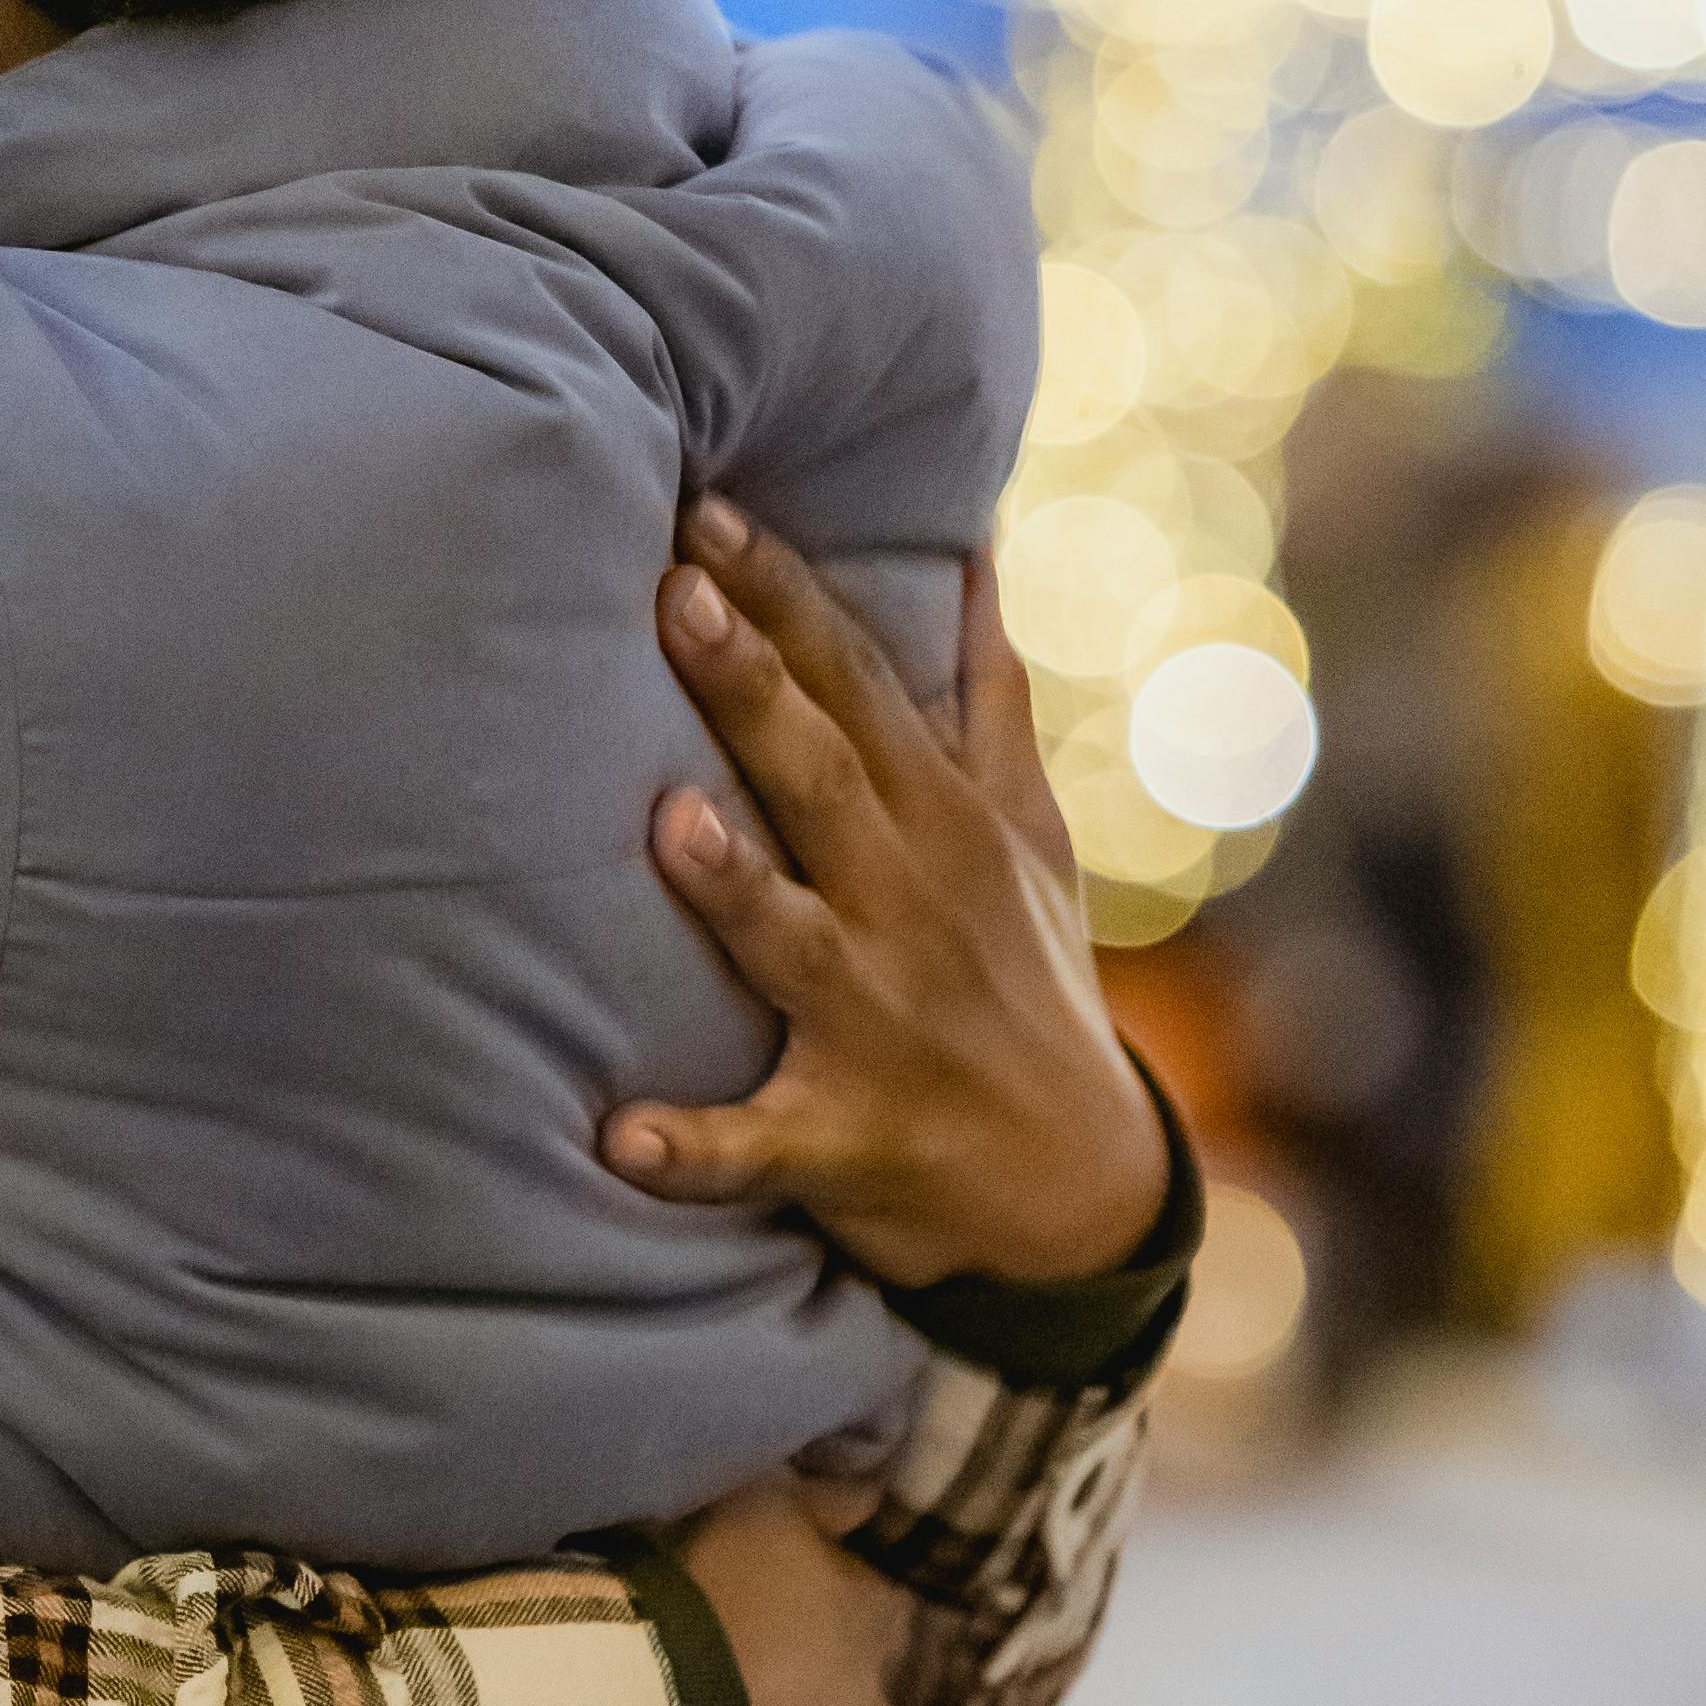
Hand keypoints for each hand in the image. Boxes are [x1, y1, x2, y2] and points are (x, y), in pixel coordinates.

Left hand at [609, 510, 1172, 1297]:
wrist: (1085, 1194)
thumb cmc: (1029, 980)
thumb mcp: (1032, 832)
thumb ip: (988, 696)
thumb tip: (976, 549)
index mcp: (943, 822)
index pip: (856, 685)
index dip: (786, 597)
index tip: (709, 511)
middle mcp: (912, 906)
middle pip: (822, 777)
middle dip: (752, 687)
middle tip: (672, 590)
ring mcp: (881, 1023)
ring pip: (794, 943)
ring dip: (734, 888)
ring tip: (667, 823)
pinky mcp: (847, 1138)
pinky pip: (759, 1147)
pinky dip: (695, 1149)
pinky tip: (620, 1140)